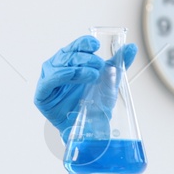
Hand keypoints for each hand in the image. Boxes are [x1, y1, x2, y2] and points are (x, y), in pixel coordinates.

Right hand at [35, 36, 137, 173]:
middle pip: (68, 54)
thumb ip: (118, 64)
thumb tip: (131, 47)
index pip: (76, 46)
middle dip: (85, 57)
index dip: (84, 42)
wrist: (88, 130)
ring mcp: (49, 80)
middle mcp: (58, 67)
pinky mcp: (42, 95)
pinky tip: (72, 76)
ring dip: (77, 67)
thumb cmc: (94, 104)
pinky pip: (49, 81)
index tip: (96, 45)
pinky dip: (61, 75)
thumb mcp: (109, 82)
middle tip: (99, 65)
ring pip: (59, 65)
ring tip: (93, 75)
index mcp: (71, 61)